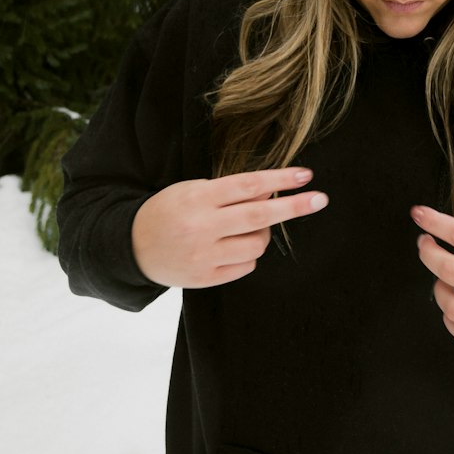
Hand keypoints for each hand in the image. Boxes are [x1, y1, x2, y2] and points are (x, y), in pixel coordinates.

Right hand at [132, 168, 327, 288]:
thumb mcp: (193, 190)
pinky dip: (249, 254)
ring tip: (250, 227)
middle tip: (320, 199)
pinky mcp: (206, 278)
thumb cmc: (169, 211)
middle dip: (294, 208)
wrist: (133, 247)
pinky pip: (246, 266)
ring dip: (265, 233)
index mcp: (198, 199)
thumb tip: (271, 191)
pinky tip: (233, 246)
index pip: (248, 186)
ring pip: (257, 245)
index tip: (306, 175)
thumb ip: (230, 191)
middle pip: (259, 217)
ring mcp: (204, 256)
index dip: (280, 180)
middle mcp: (202, 227)